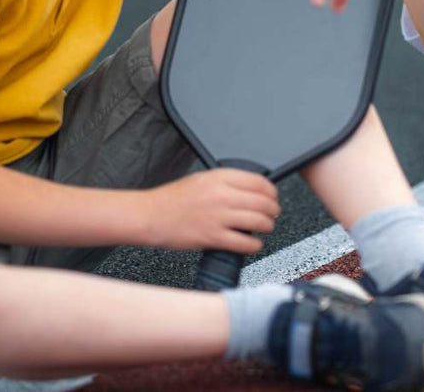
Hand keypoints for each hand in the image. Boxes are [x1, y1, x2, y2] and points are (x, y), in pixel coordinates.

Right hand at [144, 169, 280, 253]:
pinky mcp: (213, 237)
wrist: (150, 216)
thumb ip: (226, 182)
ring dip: (268, 227)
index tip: (273, 198)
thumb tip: (250, 189)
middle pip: (264, 202)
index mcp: (220, 178)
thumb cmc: (172, 199)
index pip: (260, 182)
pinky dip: (255, 245)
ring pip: (259, 221)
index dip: (272, 192)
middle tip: (273, 214)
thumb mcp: (202, 179)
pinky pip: (245, 243)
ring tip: (266, 228)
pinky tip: (253, 244)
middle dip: (273, 211)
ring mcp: (218, 216)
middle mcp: (222, 195)